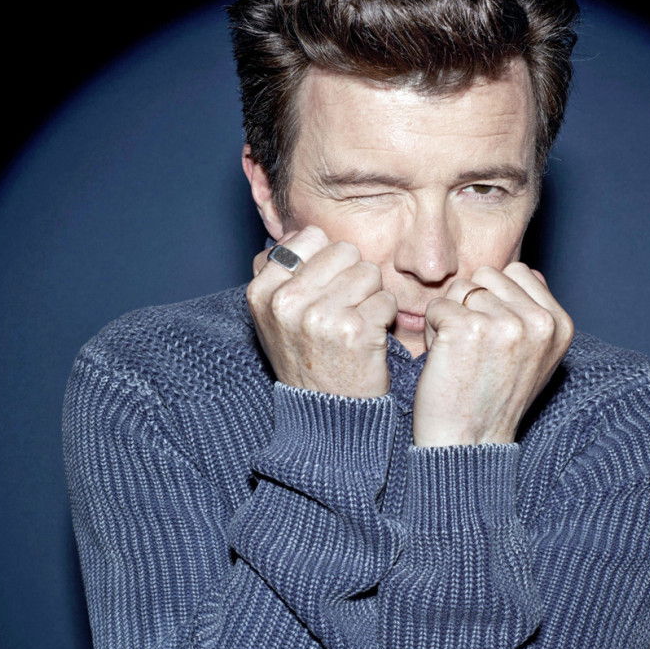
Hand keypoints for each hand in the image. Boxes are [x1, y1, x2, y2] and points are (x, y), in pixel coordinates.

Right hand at [247, 226, 396, 397]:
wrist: (325, 415)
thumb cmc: (306, 358)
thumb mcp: (274, 317)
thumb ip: (281, 273)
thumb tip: (297, 233)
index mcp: (262, 292)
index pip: (310, 236)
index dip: (326, 260)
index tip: (322, 290)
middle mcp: (287, 302)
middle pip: (344, 250)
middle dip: (352, 276)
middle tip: (343, 310)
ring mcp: (320, 316)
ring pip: (370, 272)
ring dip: (370, 297)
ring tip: (354, 325)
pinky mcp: (355, 331)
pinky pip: (387, 299)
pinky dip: (384, 319)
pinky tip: (368, 340)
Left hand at [412, 263, 572, 446]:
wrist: (470, 442)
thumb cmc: (493, 397)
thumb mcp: (534, 356)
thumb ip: (533, 312)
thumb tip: (526, 271)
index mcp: (559, 324)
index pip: (517, 271)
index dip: (494, 297)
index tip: (492, 335)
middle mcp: (538, 322)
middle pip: (485, 276)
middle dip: (470, 304)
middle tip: (472, 346)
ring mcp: (504, 324)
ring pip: (459, 289)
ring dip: (449, 318)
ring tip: (459, 354)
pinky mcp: (467, 329)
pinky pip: (436, 306)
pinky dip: (431, 331)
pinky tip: (444, 359)